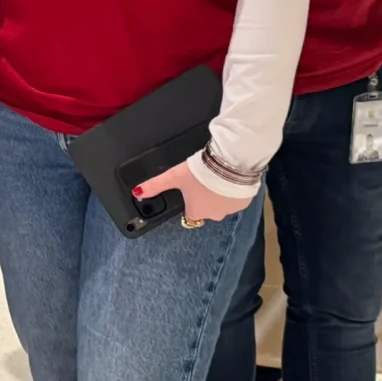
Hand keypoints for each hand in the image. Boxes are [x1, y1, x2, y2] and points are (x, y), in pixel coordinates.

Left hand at [135, 157, 250, 225]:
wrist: (230, 164)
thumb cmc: (200, 172)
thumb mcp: (174, 176)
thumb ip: (155, 185)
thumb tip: (137, 193)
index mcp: (196, 213)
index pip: (191, 211)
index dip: (190, 199)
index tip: (191, 187)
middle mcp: (213, 216)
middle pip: (207, 207)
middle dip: (206, 195)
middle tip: (205, 179)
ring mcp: (231, 210)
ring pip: (222, 203)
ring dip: (220, 193)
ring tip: (218, 177)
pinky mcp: (244, 202)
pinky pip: (236, 198)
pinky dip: (233, 191)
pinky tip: (230, 179)